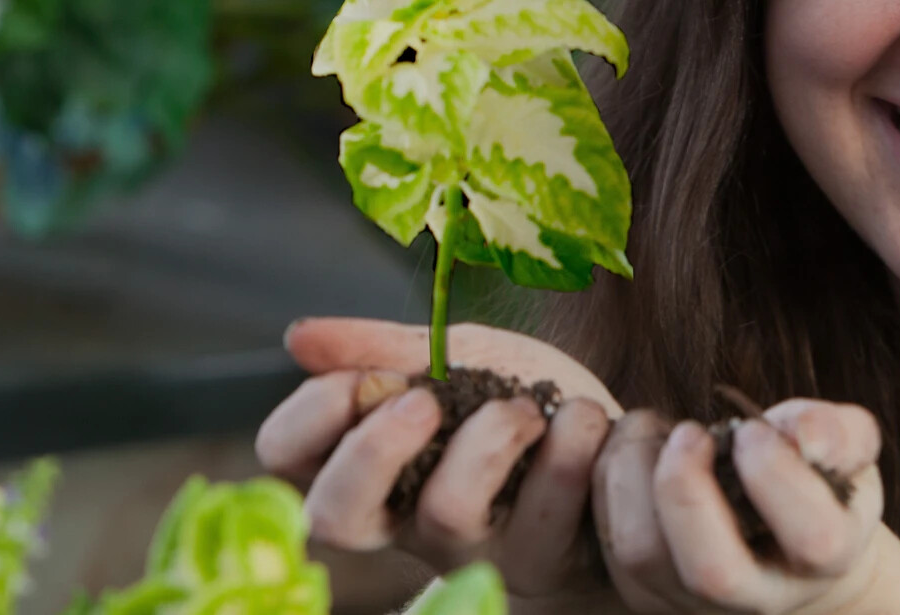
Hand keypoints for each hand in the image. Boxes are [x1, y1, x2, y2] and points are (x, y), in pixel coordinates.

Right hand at [256, 318, 622, 603]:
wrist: (611, 434)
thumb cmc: (520, 396)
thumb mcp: (454, 357)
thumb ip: (383, 350)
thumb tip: (299, 338)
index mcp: (369, 462)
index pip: (288, 458)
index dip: (308, 415)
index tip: (362, 378)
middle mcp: (405, 518)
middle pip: (335, 517)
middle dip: (372, 450)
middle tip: (423, 400)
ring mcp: (471, 548)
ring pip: (445, 512)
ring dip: (490, 436)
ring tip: (527, 406)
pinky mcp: (542, 560)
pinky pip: (541, 514)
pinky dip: (567, 447)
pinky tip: (580, 422)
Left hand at [592, 398, 886, 614]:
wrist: (788, 536)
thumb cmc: (818, 477)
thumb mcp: (848, 447)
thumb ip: (841, 433)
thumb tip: (807, 438)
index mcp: (827, 556)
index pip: (813, 537)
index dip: (778, 475)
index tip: (754, 430)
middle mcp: (762, 596)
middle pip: (712, 573)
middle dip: (687, 488)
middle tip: (690, 432)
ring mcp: (697, 604)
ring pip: (642, 556)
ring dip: (633, 475)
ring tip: (655, 430)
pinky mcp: (647, 593)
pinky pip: (607, 543)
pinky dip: (606, 483)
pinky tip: (635, 450)